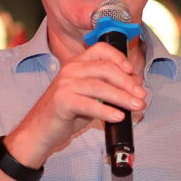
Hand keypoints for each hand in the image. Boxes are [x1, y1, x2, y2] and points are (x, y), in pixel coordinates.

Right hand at [5, 40, 145, 165]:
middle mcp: (71, 69)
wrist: (39, 130)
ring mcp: (65, 84)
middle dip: (127, 83)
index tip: (133, 71)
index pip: (101, 50)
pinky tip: (118, 116)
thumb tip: (135, 87)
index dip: (120, 58)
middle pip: (105, 69)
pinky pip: (89, 104)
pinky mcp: (62, 101)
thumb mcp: (89, 95)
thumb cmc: (66, 113)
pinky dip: (106, 111)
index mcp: (77, 63)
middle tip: (141, 95)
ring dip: (122, 97)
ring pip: (100, 87)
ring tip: (137, 106)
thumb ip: (108, 88)